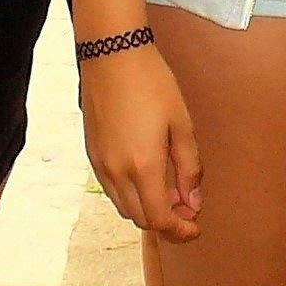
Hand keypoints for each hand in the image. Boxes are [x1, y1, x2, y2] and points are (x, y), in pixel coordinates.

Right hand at [79, 43, 203, 240]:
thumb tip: (193, 202)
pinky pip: (111, 189)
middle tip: (186, 211)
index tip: (194, 228)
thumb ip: (189, 167)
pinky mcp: (91, 153)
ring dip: (146, 210)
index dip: (179, 231)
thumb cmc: (151, 83)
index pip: (160, 219)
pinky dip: (130, 195)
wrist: (112, 55)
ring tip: (168, 194)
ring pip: (123, 207)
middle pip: (140, 218)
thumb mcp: (181, 123)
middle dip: (165, 223)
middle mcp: (117, 172)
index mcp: (143, 166)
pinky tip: (146, 178)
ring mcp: (100, 164)